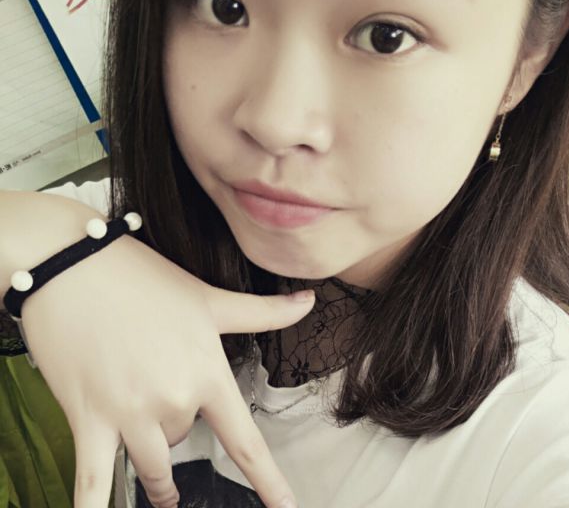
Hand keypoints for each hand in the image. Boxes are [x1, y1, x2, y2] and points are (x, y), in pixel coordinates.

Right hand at [20, 233, 314, 507]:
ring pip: (153, 466)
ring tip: (163, 494)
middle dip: (181, 428)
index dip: (268, 481)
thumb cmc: (145, 279)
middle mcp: (173, 400)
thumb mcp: (209, 298)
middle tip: (165, 401)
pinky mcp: (87, 421)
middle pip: (187, 441)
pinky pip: (92, 483)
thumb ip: (263, 311)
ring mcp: (128, 414)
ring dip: (159, 483)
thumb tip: (310, 301)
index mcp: (206, 373)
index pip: (245, 441)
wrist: (76, 265)